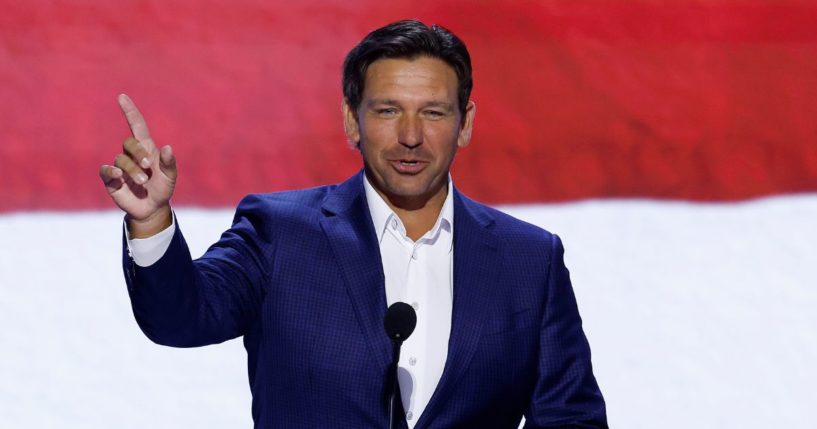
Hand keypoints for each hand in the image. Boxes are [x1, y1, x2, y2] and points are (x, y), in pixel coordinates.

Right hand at [99, 94, 176, 236]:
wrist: (152, 209)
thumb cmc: (162, 189)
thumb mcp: (170, 177)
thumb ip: (169, 163)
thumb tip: (168, 147)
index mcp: (146, 149)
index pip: (137, 126)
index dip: (130, 112)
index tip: (122, 97)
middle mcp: (131, 155)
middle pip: (129, 143)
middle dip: (138, 153)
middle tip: (148, 166)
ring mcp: (119, 166)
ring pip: (120, 159)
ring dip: (132, 169)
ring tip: (143, 181)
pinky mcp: (110, 179)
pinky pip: (106, 170)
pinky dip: (111, 171)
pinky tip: (118, 175)